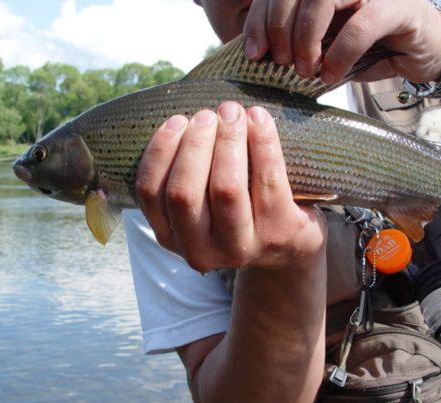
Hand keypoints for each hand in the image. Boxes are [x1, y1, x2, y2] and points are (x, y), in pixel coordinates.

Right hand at [135, 101, 326, 272]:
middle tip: (208, 115)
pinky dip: (263, 141)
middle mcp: (201, 251)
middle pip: (184, 192)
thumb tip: (180, 120)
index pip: (151, 193)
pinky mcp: (278, 233)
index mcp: (172, 239)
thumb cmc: (237, 213)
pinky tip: (259, 118)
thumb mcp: (199, 209)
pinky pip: (267, 179)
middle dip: (194, 144)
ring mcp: (241, 246)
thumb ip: (182, 178)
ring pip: (226, 187)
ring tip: (231, 112)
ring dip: (227, 140)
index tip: (176, 120)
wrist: (289, 247)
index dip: (161, 150)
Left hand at [242, 0, 440, 83]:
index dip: (260, 17)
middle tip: (279, 61)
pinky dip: (339, 53)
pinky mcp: (399, 6)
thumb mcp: (328, 46)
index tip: (253, 51)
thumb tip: (260, 58)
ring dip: (306, 35)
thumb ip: (299, 44)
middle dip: (279, 25)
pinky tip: (330, 76)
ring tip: (303, 69)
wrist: (426, 52)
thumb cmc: (372, 48)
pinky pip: (360, 25)